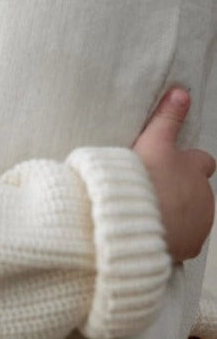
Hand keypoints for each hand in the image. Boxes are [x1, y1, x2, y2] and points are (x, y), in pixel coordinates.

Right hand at [132, 89, 214, 261]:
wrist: (133, 221)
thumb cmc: (141, 180)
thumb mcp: (152, 141)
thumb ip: (167, 117)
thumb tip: (181, 92)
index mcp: (195, 168)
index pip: (204, 161)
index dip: (188, 163)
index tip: (170, 165)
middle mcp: (204, 195)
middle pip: (198, 190)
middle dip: (183, 191)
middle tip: (155, 190)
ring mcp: (200, 222)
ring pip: (194, 215)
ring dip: (179, 213)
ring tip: (150, 211)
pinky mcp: (192, 246)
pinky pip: (185, 239)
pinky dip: (174, 236)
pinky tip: (153, 231)